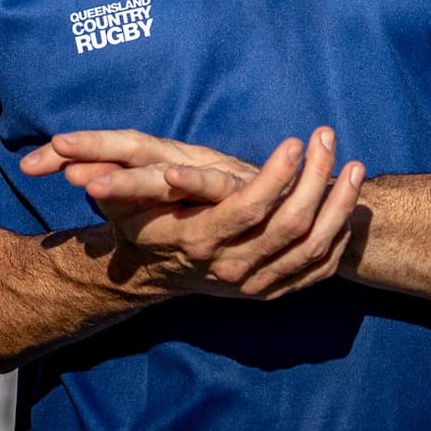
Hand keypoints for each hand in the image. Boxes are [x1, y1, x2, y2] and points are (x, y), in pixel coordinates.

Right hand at [23, 127, 365, 299]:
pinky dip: (339, 238)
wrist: (153, 277)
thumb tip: (77, 169)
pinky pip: (318, 269)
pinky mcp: (273, 290)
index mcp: (200, 240)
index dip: (277, 176)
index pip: (249, 209)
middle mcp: (231, 268)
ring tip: (353, 166)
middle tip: (329, 140)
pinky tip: (349, 205)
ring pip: (312, 249)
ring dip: (339, 207)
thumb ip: (111, 179)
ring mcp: (256, 284)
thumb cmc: (140, 226)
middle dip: (317, 181)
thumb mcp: (122, 200)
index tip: (296, 141)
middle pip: (290, 227)